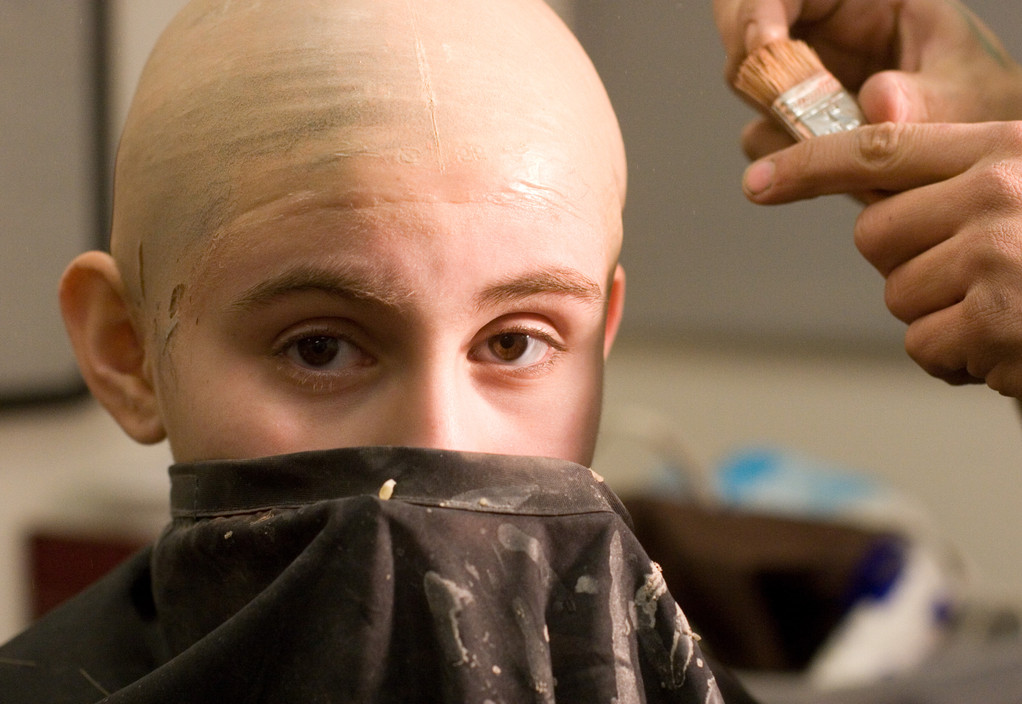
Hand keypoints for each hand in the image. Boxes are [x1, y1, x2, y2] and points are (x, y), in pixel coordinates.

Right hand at [714, 0, 1021, 159]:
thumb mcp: (967, 92)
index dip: (758, 13)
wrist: (979, 160)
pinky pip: (764, 137)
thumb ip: (925, 99)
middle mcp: (822, 31)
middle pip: (742, 27)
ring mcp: (804, 79)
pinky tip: (833, 165)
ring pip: (749, 86)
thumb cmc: (980, 103)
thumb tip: (880, 103)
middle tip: (779, 100)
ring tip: (832, 141)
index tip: (764, 50)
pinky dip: (785, 156)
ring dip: (776, 118)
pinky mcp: (796, 125)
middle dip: (752, 62)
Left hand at [743, 121, 1021, 395]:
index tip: (758, 182)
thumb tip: (875, 200)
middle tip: (974, 279)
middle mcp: (999, 191)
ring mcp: (998, 254)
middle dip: (910, 267)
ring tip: (1007, 312)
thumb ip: (961, 186)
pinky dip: (959, 359)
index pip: (881, 149)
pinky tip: (1009, 347)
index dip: (809, 165)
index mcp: (1006, 148)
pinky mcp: (997, 320)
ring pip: (899, 295)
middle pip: (876, 237)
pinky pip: (925, 346)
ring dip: (941, 317)